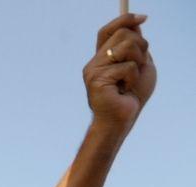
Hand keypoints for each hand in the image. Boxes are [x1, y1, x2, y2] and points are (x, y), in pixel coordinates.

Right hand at [85, 14, 153, 129]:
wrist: (121, 120)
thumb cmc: (131, 96)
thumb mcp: (140, 66)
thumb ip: (137, 48)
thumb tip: (135, 26)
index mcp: (103, 58)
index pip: (108, 31)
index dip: (124, 20)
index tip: (142, 18)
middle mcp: (95, 62)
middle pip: (123, 34)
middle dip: (141, 46)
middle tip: (140, 65)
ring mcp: (93, 70)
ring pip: (126, 47)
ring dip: (138, 63)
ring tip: (130, 80)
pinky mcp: (97, 80)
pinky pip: (127, 67)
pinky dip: (133, 78)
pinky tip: (124, 90)